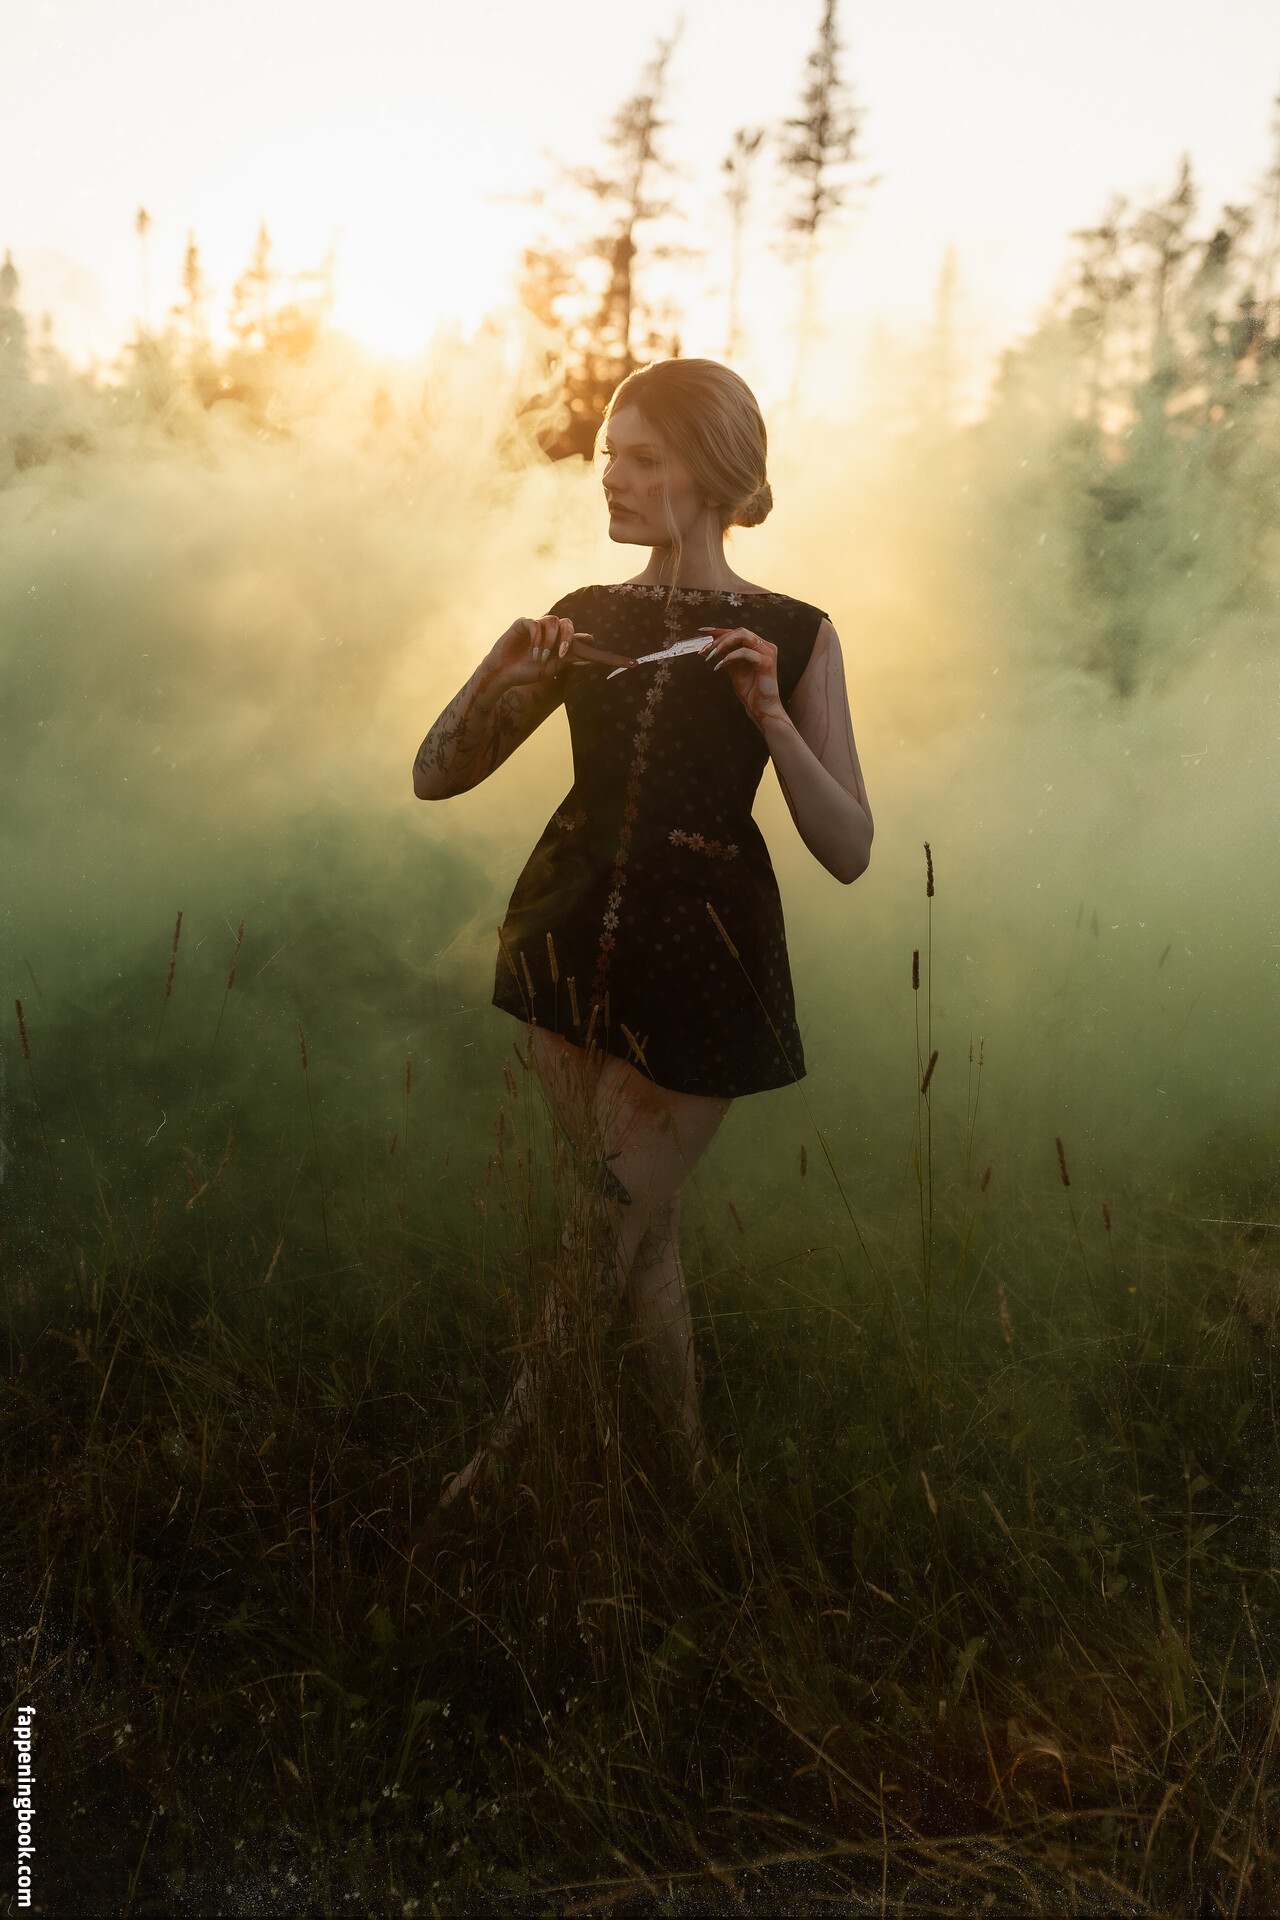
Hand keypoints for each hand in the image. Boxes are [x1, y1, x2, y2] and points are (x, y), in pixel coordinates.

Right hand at [486, 616, 629, 693]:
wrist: (502, 673)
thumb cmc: (526, 673)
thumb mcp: (552, 668)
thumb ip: (570, 658)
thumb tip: (589, 653)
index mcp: (564, 647)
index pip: (590, 649)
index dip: (611, 657)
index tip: (634, 664)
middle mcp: (553, 633)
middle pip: (571, 625)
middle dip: (568, 639)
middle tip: (560, 654)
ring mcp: (539, 626)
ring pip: (554, 623)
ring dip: (548, 643)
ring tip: (538, 658)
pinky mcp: (524, 623)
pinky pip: (537, 624)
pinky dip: (536, 639)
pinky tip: (531, 651)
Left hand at [698, 626, 784, 730]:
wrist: (761, 709)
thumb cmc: (750, 691)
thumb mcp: (733, 670)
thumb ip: (724, 657)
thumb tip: (708, 647)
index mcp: (759, 647)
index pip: (737, 633)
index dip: (719, 631)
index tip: (702, 632)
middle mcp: (765, 646)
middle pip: (739, 631)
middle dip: (719, 638)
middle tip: (704, 649)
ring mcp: (768, 653)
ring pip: (743, 636)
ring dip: (723, 643)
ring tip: (711, 654)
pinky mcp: (766, 662)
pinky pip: (745, 652)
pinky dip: (730, 656)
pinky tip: (720, 665)